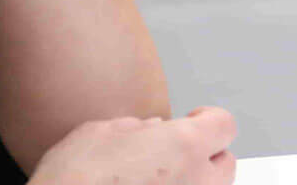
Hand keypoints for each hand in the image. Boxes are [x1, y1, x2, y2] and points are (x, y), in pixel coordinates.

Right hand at [29, 108, 236, 184]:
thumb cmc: (72, 181)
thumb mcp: (99, 134)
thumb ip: (135, 129)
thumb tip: (148, 131)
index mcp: (185, 146)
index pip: (223, 125)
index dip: (207, 119)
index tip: (194, 120)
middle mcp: (196, 181)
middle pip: (224, 165)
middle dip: (206, 157)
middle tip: (175, 155)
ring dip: (189, 183)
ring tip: (156, 180)